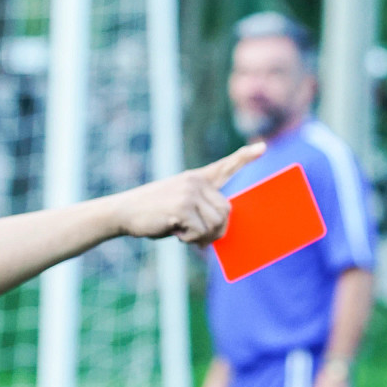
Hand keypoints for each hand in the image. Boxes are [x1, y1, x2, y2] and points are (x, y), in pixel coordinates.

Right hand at [115, 144, 263, 244]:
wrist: (124, 212)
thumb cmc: (153, 214)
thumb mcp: (180, 205)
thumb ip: (200, 210)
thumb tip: (221, 229)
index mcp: (196, 178)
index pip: (225, 165)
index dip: (245, 157)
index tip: (262, 147)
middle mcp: (195, 181)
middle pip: (226, 211)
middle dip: (217, 230)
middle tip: (201, 238)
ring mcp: (189, 192)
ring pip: (216, 223)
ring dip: (203, 237)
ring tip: (184, 234)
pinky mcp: (183, 207)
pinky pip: (201, 232)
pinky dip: (190, 239)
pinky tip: (175, 232)